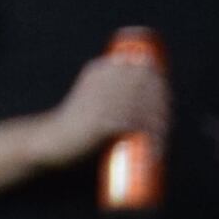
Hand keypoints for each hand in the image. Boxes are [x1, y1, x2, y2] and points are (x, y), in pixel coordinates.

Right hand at [51, 42, 171, 165]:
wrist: (52, 140)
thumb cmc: (75, 122)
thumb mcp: (92, 94)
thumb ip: (110, 87)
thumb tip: (141, 93)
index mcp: (103, 69)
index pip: (143, 69)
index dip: (160, 86)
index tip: (166, 105)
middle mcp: (105, 79)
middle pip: (147, 88)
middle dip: (163, 107)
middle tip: (166, 127)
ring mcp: (104, 99)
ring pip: (145, 108)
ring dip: (159, 126)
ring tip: (161, 142)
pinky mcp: (103, 120)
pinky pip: (135, 127)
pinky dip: (149, 139)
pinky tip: (155, 150)